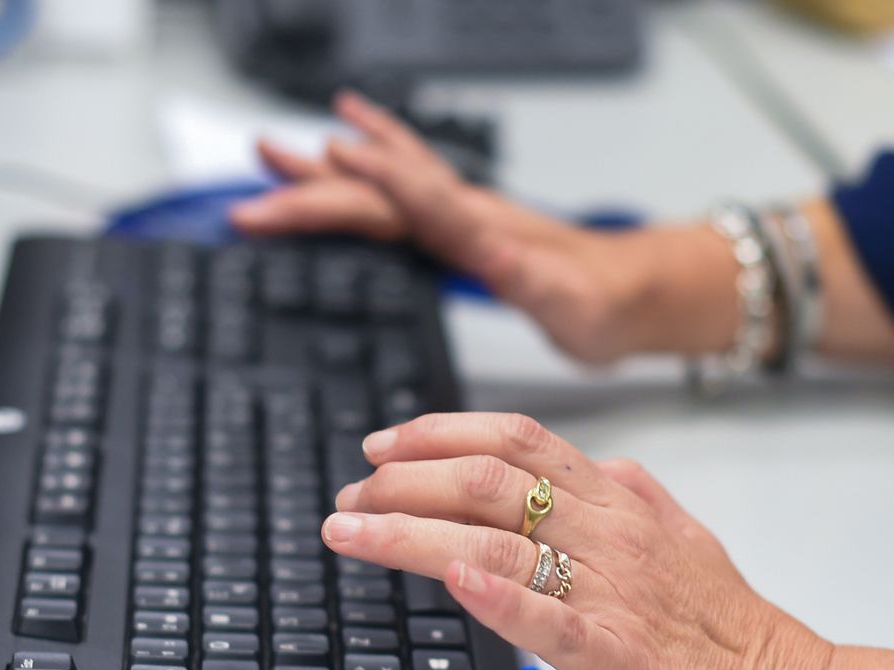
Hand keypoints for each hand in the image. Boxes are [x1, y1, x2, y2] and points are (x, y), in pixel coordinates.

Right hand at [231, 94, 731, 364]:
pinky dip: (373, 163)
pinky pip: (405, 188)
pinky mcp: (466, 229)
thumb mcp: (571, 304)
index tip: (305, 173)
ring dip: (328, 168)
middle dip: (315, 188)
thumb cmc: (605, 304)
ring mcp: (464, 217)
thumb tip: (493, 247)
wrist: (640, 294)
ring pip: (385, 184)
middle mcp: (466, 215)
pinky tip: (350, 141)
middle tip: (252, 186)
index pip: (407, 202)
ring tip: (271, 148)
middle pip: (378, 194)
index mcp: (480, 232)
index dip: (358, 186)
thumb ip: (531, 276)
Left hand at [322, 411, 833, 669]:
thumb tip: (605, 466)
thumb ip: (641, 501)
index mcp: (625, 505)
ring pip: (496, 541)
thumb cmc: (733, 642)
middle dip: (402, 482)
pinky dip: (494, 596)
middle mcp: (614, 537)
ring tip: (352, 534)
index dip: (441, 433)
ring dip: (410, 533)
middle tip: (349, 496)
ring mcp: (614, 595)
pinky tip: (450, 582)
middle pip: (490, 482)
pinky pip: (547, 619)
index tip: (383, 445)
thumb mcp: (688, 543)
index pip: (519, 442)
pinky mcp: (616, 658)